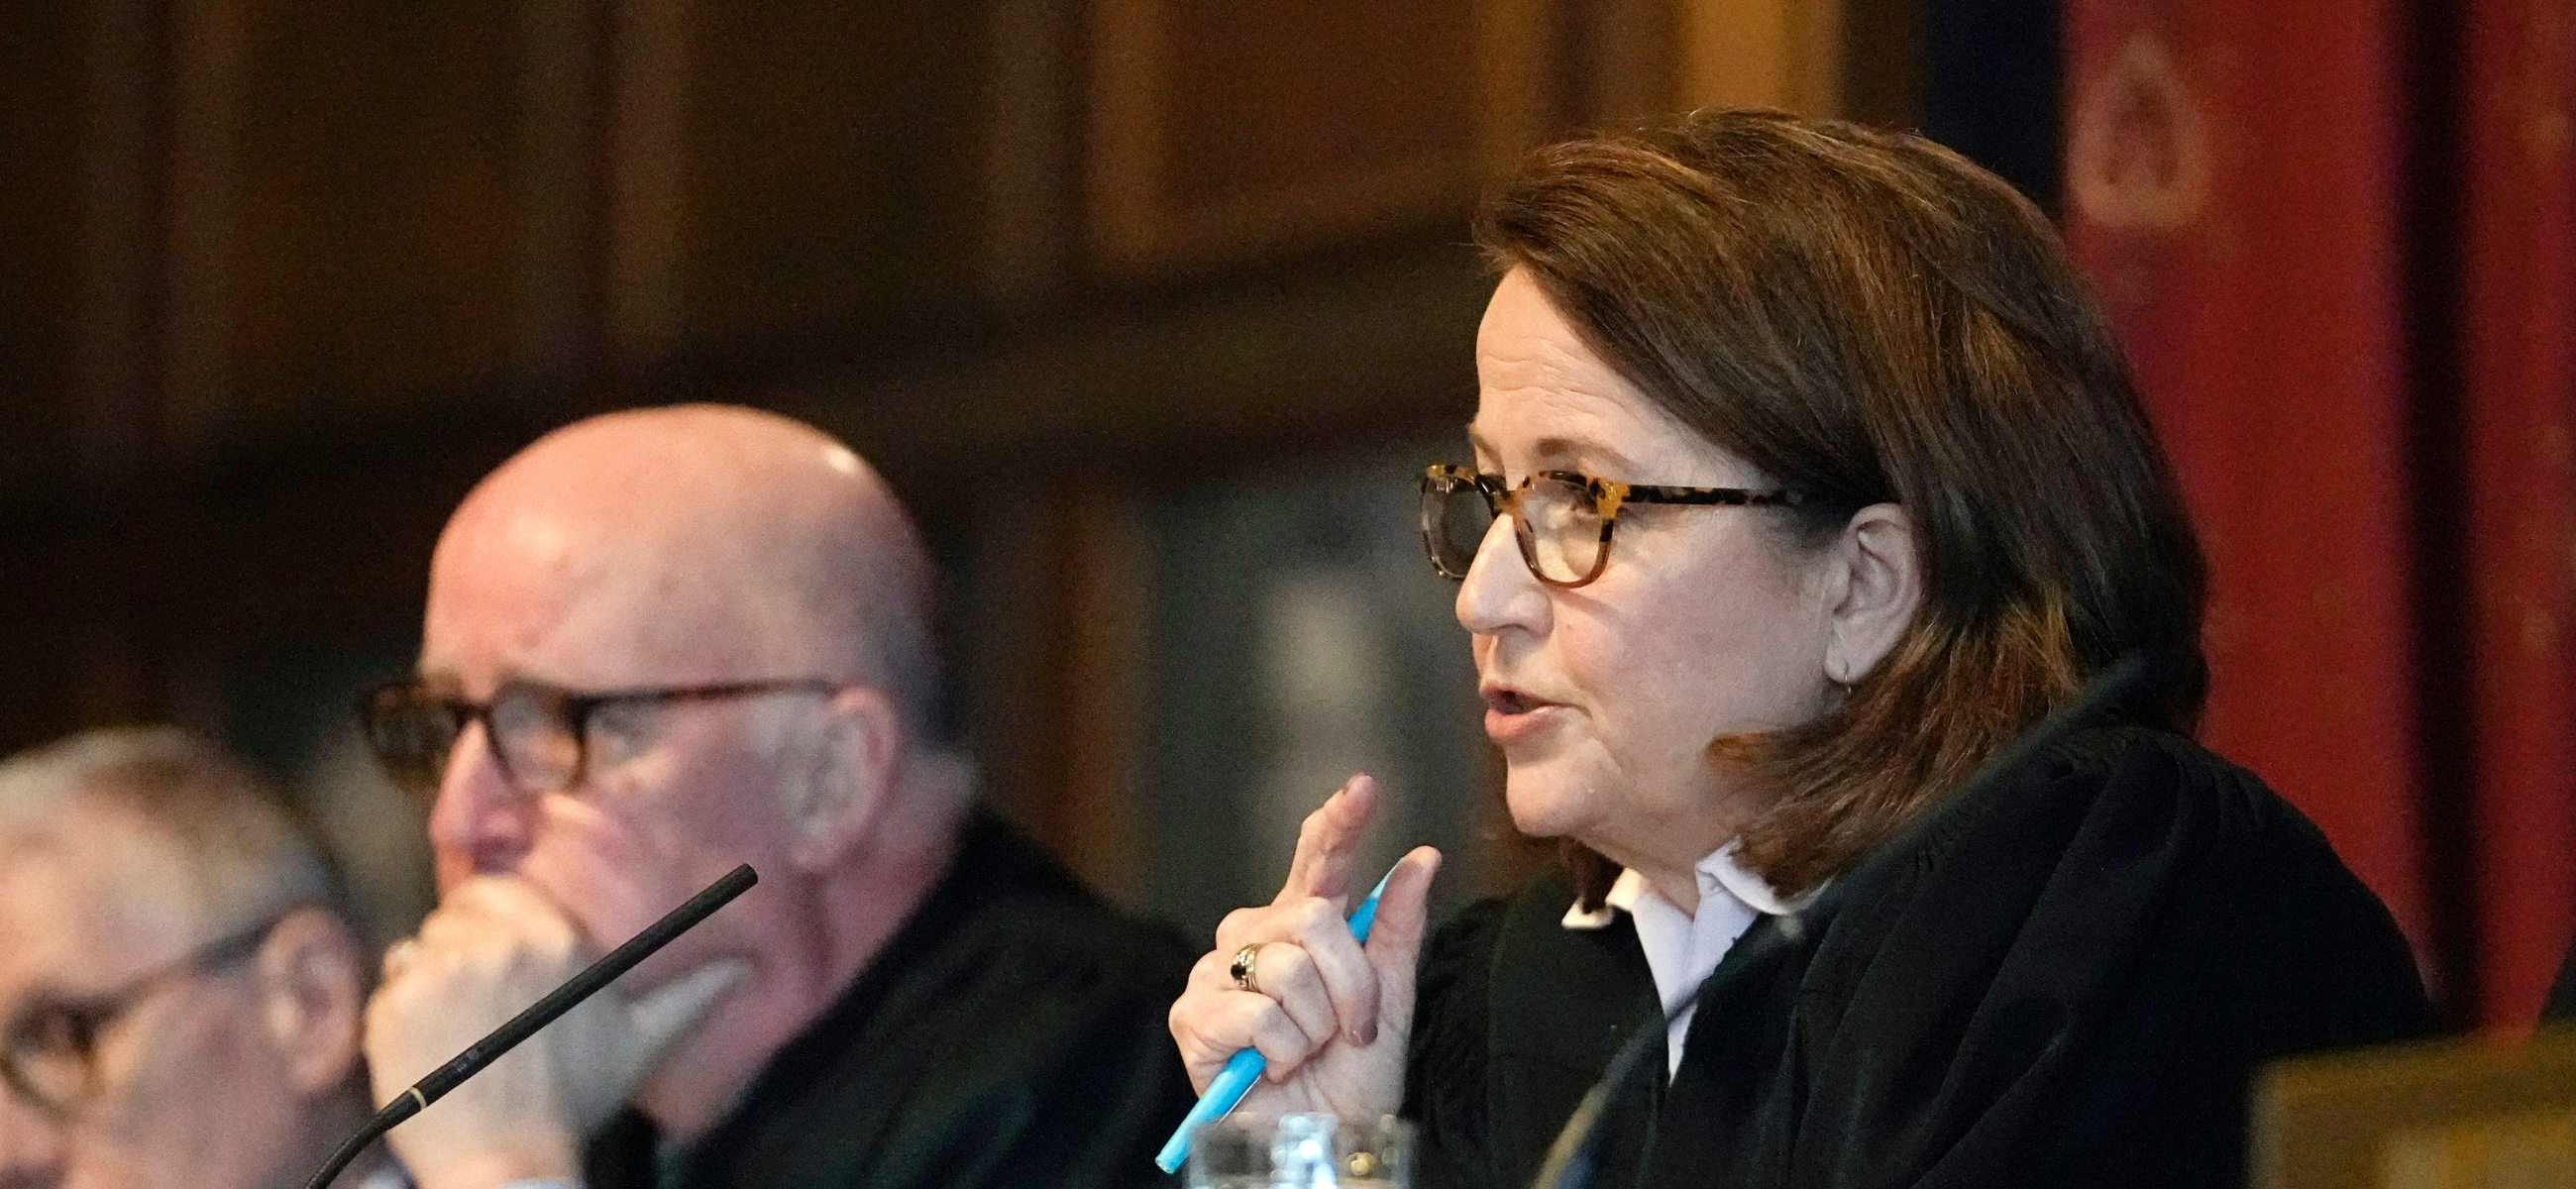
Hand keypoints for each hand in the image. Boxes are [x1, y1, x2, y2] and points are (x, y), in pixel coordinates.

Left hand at [364, 876, 746, 1188]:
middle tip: (475, 999)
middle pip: (458, 910)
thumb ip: (692, 995)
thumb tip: (744, 966)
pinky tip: (425, 1045)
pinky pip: (389, 983)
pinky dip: (400, 1009)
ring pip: (422, 943)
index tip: (502, 967)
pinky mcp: (398, 1003)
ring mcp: (445, 970)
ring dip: (431, 975)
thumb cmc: (573, 1100)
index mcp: (558, 941)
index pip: (502, 894)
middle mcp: (501, 943)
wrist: (505, 1162)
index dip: (497, 927)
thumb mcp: (642, 1042)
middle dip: (462, 943)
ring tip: (452, 1026)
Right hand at [1167, 774, 1440, 1120]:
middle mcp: (1253, 937)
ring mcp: (1217, 974)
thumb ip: (1396, 928)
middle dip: (1351, 983)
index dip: (1338, 822)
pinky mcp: (1193, 1016)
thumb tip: (1421, 856)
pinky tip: (1274, 1067)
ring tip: (1308, 1054)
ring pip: (1288, 967)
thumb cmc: (1351, 1080)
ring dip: (1318, 1025)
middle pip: (1314, 919)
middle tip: (1352, 1031)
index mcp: (1303, 927)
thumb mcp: (1389, 1002)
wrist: (1325, 1142)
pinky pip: (1259, 1012)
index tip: (1364, 787)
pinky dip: (1284, 1050)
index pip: (1317, 860)